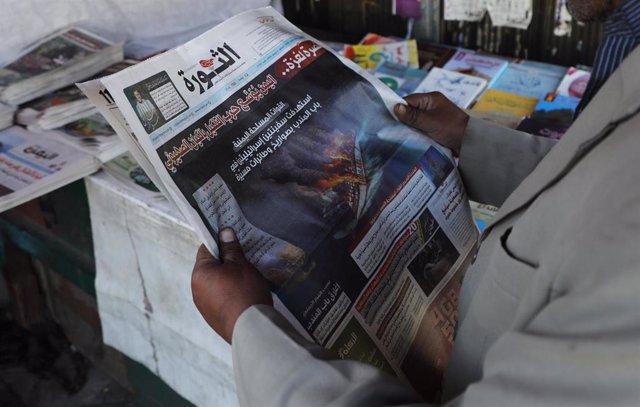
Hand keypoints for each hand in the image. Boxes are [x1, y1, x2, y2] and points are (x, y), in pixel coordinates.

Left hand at [191, 228, 272, 342]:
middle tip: (244, 261)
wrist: (251, 328)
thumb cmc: (244, 291)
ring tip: (246, 279)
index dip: (220, 243)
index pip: (205, 249)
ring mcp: (203, 306)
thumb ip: (231, 248)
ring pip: (215, 284)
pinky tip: (243, 295)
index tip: (233, 241)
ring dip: (227, 279)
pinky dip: (229, 294)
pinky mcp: (213, 318)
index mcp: (199, 273)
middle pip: (210, 268)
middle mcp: (196, 290)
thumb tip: (224, 232)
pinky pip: (219, 299)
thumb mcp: (240, 265)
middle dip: (225, 262)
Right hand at [394, 92, 469, 155]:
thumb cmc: (451, 128)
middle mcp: (432, 106)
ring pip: (415, 121)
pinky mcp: (435, 128)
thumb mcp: (429, 121)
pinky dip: (415, 133)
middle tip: (391, 129)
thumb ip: (412, 115)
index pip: (409, 100)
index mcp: (431, 99)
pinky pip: (421, 128)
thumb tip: (395, 107)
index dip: (398, 108)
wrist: (470, 143)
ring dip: (409, 128)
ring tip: (398, 135)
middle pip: (411, 111)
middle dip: (403, 120)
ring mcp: (434, 117)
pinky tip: (409, 139)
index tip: (387, 118)